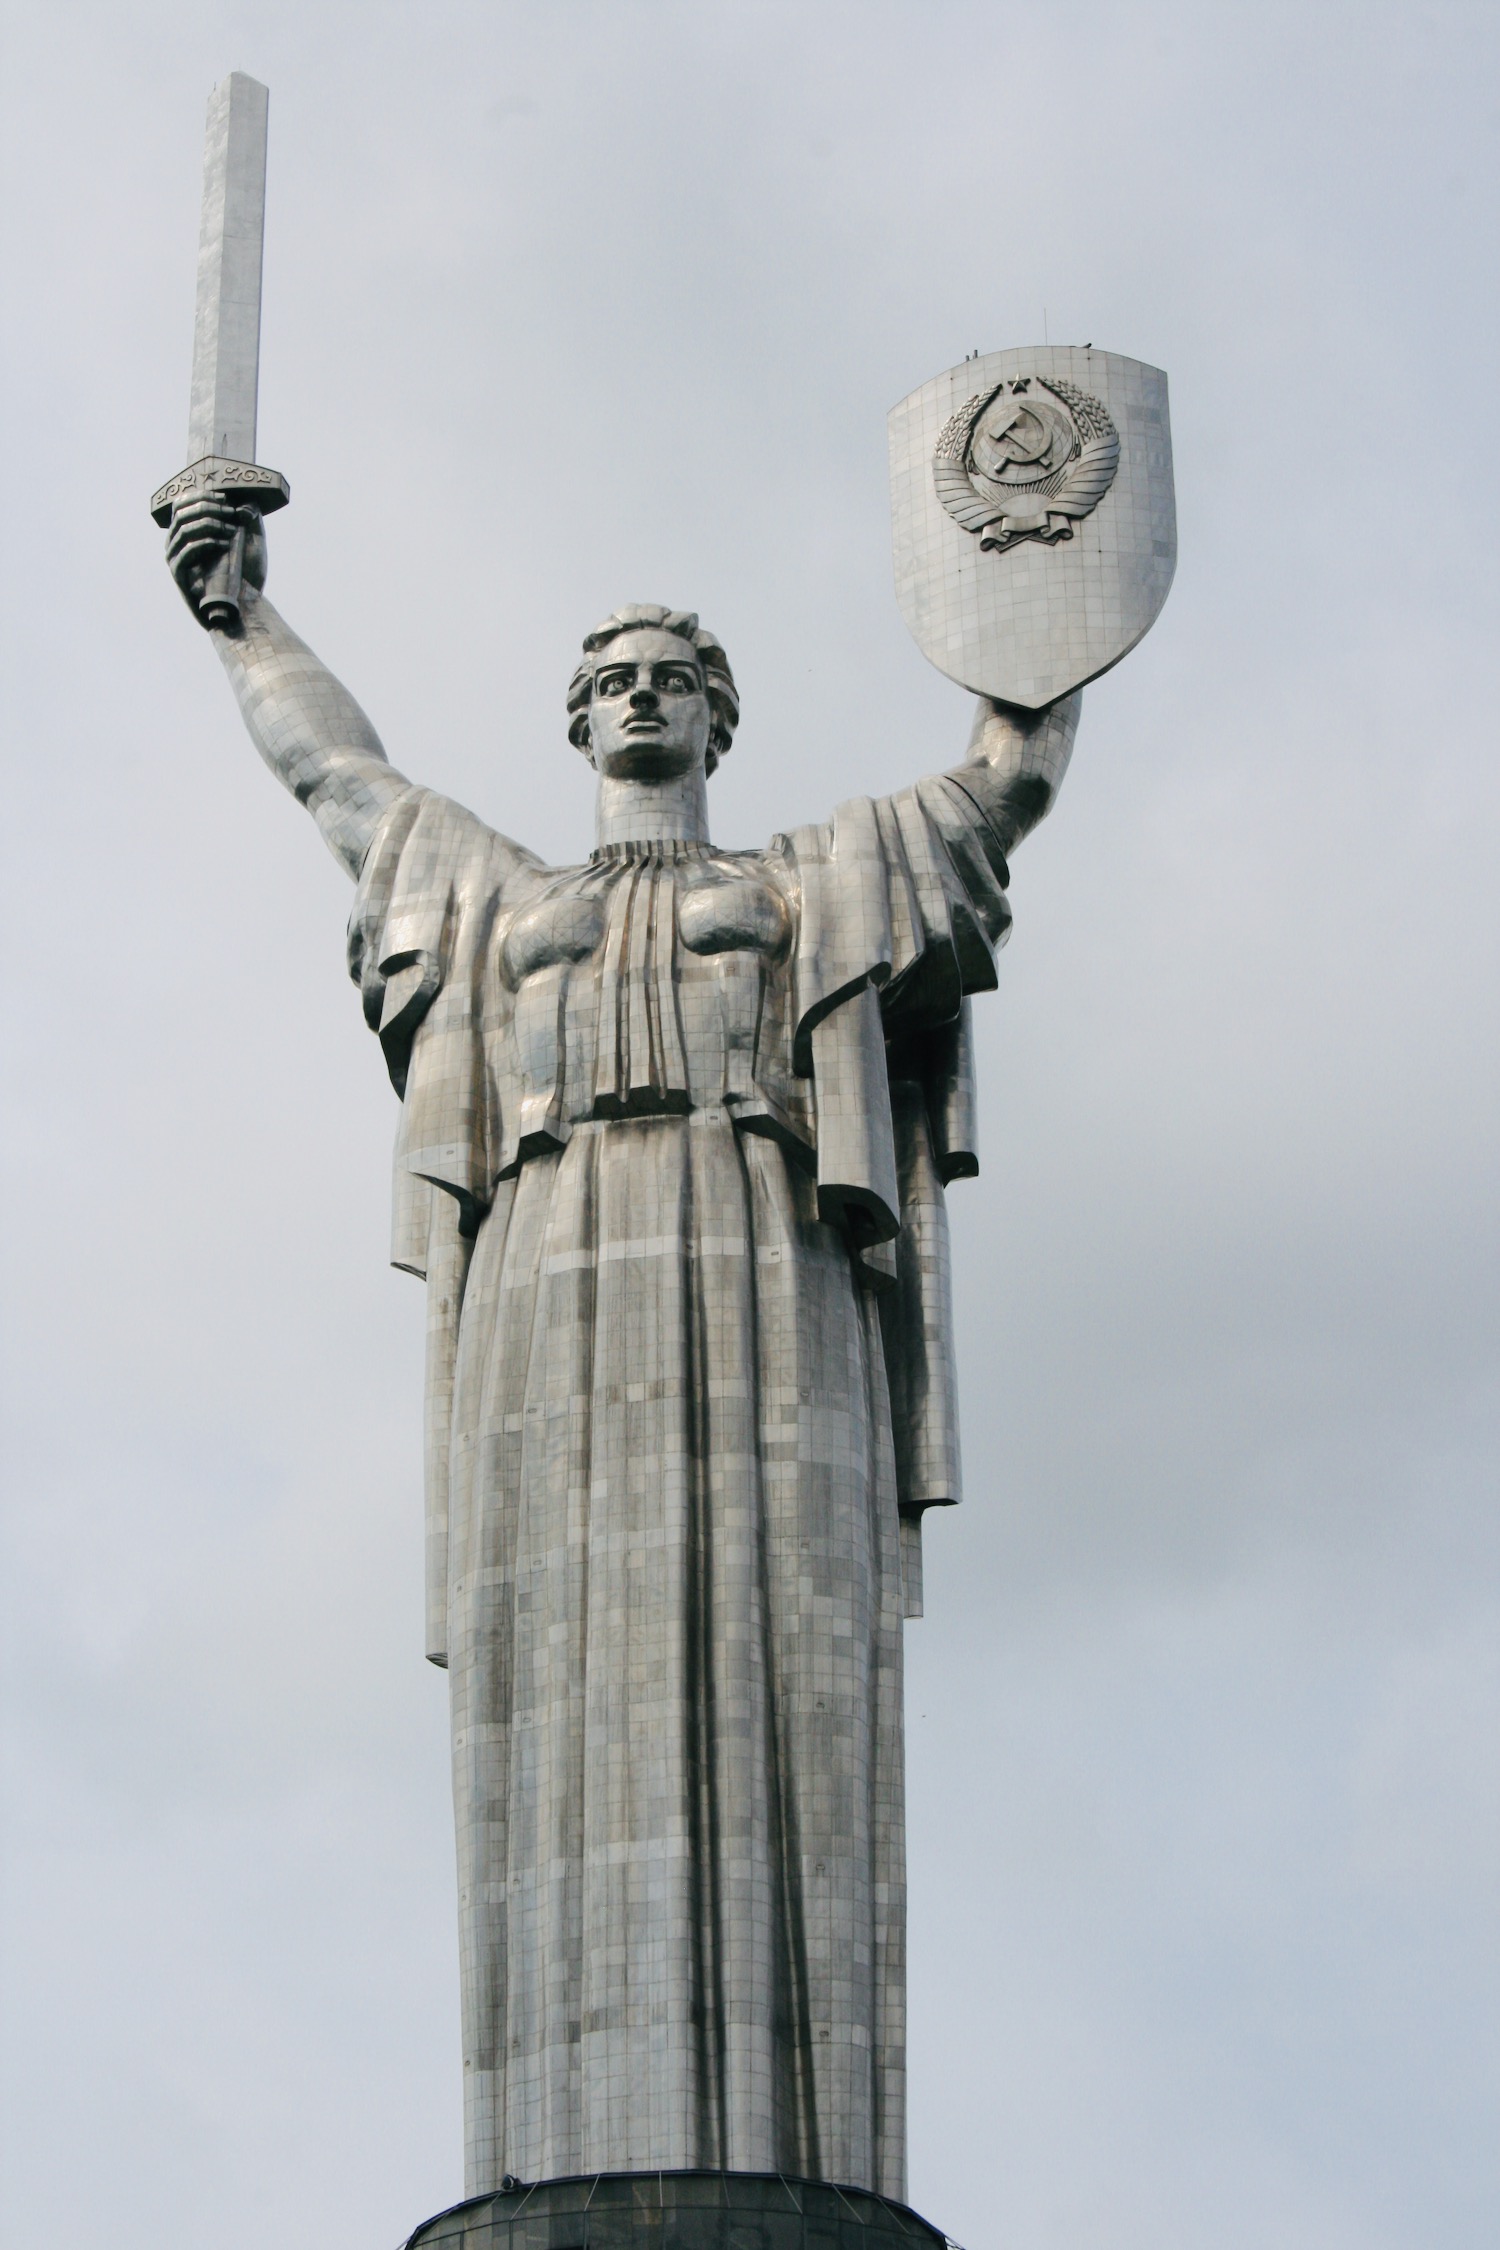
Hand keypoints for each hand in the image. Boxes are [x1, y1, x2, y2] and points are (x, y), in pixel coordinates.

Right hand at [165, 494, 267, 617]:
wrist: (247, 606)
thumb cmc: (247, 574)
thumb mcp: (251, 538)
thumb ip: (248, 516)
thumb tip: (241, 501)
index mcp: (188, 531)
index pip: (183, 503)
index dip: (202, 495)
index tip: (226, 498)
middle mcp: (177, 543)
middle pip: (182, 512)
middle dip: (208, 507)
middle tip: (231, 513)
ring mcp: (175, 558)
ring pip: (183, 529)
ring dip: (209, 524)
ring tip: (231, 531)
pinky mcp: (179, 575)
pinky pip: (186, 551)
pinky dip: (205, 543)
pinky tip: (225, 545)